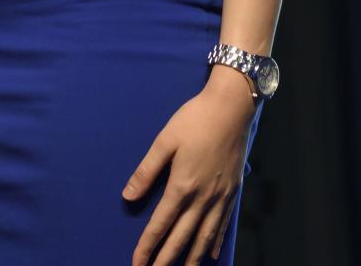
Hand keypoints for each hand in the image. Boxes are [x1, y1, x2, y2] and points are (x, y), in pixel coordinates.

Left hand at [123, 68, 255, 265]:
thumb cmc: (193, 120)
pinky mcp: (232, 193)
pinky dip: (214, 243)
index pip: (161, 224)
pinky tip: (210, 254)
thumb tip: (127, 196)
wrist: (230, 109)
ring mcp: (220, 198)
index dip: (147, 246)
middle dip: (167, 260)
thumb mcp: (164, 141)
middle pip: (182, 238)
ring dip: (191, 259)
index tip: (136, 263)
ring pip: (204, 238)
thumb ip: (146, 171)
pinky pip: (222, 226)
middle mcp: (202, 199)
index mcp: (182, 186)